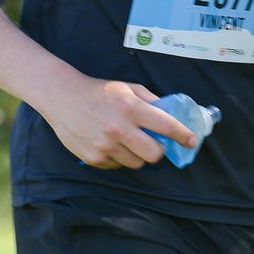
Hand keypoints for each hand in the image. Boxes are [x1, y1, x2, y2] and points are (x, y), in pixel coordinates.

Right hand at [42, 76, 196, 169]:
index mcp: (131, 108)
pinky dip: (117, 158)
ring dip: (136, 155)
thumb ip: (150, 101)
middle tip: (152, 143)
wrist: (62, 97)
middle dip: (157, 150)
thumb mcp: (127, 88)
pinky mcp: (93, 157)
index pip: (166, 126)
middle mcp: (119, 128)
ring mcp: (105, 145)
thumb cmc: (99, 91)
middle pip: (153, 154)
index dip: (183, 135)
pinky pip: (116, 166)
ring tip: (125, 141)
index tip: (191, 141)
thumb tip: (171, 115)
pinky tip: (108, 143)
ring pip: (136, 163)